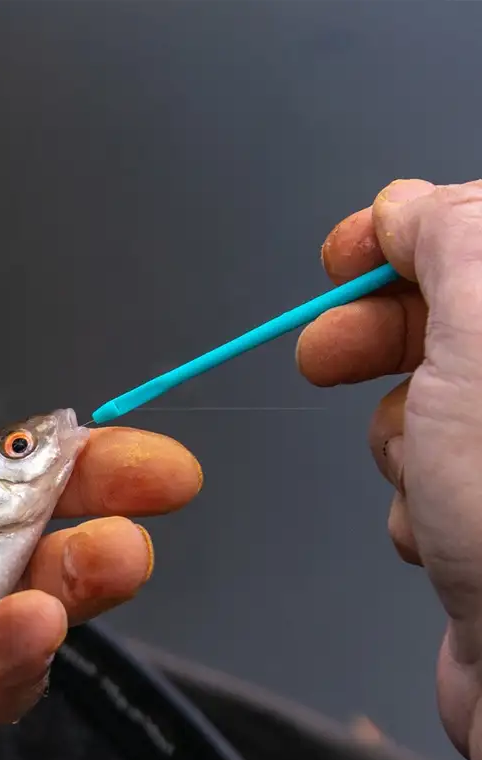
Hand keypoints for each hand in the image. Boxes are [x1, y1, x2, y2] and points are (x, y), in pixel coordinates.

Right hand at [296, 178, 481, 759]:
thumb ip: (449, 234)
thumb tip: (408, 205)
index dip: (408, 232)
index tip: (342, 254)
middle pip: (452, 320)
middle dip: (377, 341)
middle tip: (324, 356)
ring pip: (423, 409)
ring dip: (399, 442)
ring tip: (424, 482)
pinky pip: (421, 482)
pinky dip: (411, 504)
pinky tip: (439, 537)